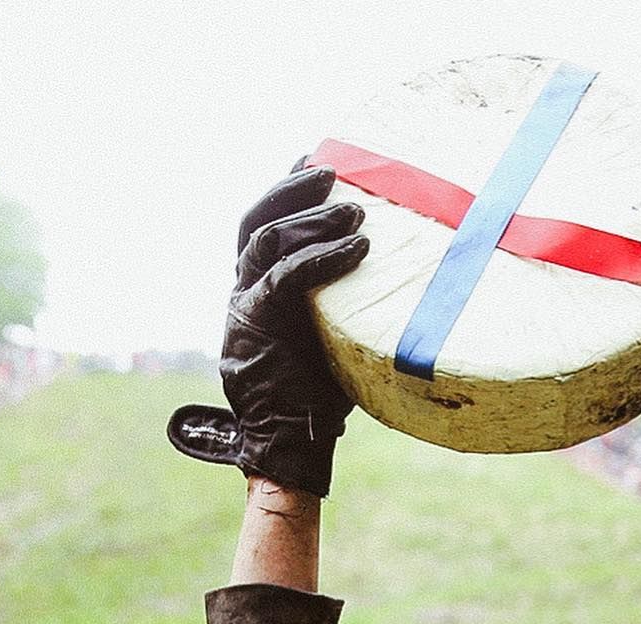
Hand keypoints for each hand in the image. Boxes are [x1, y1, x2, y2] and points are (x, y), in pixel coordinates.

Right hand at [168, 165, 368, 496]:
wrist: (289, 444)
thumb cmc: (319, 399)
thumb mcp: (334, 340)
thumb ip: (343, 307)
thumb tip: (399, 286)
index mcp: (255, 290)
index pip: (261, 225)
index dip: (284, 190)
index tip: (314, 161)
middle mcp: (242, 291)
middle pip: (257, 219)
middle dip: (292, 188)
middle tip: (332, 170)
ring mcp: (244, 305)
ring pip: (269, 239)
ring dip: (314, 218)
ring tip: (355, 210)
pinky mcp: (255, 323)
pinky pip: (287, 276)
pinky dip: (323, 257)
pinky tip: (358, 249)